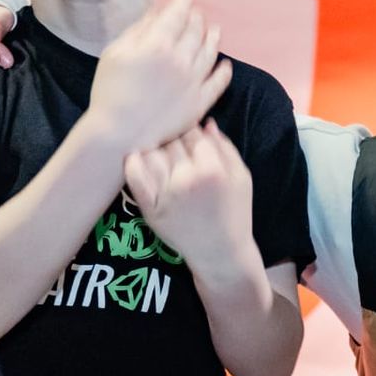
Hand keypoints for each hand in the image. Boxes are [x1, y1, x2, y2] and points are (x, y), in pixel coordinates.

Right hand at [88, 0, 232, 153]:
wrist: (119, 133)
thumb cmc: (110, 91)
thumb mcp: (115, 53)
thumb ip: (137, 31)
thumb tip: (155, 14)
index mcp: (157, 44)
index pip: (176, 15)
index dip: (184, 2)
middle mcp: (180, 60)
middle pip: (195, 31)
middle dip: (197, 18)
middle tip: (198, 13)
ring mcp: (193, 82)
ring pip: (210, 52)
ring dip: (213, 38)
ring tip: (215, 30)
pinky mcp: (200, 103)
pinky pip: (219, 83)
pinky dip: (224, 71)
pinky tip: (225, 64)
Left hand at [122, 120, 252, 272]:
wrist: (221, 253)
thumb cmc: (235, 213)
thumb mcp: (242, 178)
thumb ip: (226, 148)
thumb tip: (206, 123)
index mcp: (213, 169)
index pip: (193, 133)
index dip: (192, 132)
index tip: (191, 137)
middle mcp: (187, 179)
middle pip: (171, 141)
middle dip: (174, 140)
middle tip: (175, 146)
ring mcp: (166, 194)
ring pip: (152, 154)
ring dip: (156, 150)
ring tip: (161, 154)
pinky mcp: (150, 208)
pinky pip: (134, 176)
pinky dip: (133, 163)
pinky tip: (138, 160)